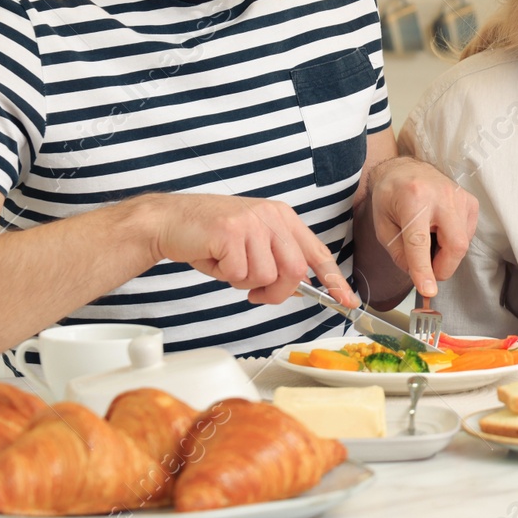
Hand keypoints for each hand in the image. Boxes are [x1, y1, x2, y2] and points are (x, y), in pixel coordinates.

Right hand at [149, 194, 352, 305]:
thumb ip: (277, 260)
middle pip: (294, 271)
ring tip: (227, 263)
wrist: (170, 221)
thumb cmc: (210, 237)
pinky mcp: (231, 232)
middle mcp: (272, 217)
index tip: (347, 300)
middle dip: (276, 292)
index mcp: (282, 218)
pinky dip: (225, 276)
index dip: (333, 279)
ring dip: (244, 283)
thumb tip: (299, 288)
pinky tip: (214, 258)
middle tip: (255, 293)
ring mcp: (252, 223)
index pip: (316, 252)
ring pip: (266, 276)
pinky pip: (240, 275)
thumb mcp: (252, 243)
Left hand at [368, 156, 478, 298]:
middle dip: (442, 267)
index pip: (420, 242)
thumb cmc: (391, 196)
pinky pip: (467, 235)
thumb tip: (420, 277)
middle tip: (427, 270)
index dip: (424, 269)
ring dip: (445, 254)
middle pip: (455, 245)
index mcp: (413, 199)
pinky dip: (453, 243)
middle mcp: (441, 196)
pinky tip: (439, 231)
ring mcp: (460, 197)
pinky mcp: (471, 202)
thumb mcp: (383, 226)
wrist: (404, 169)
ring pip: (463, 244)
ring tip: (429, 240)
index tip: (428, 290)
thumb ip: (400, 254)